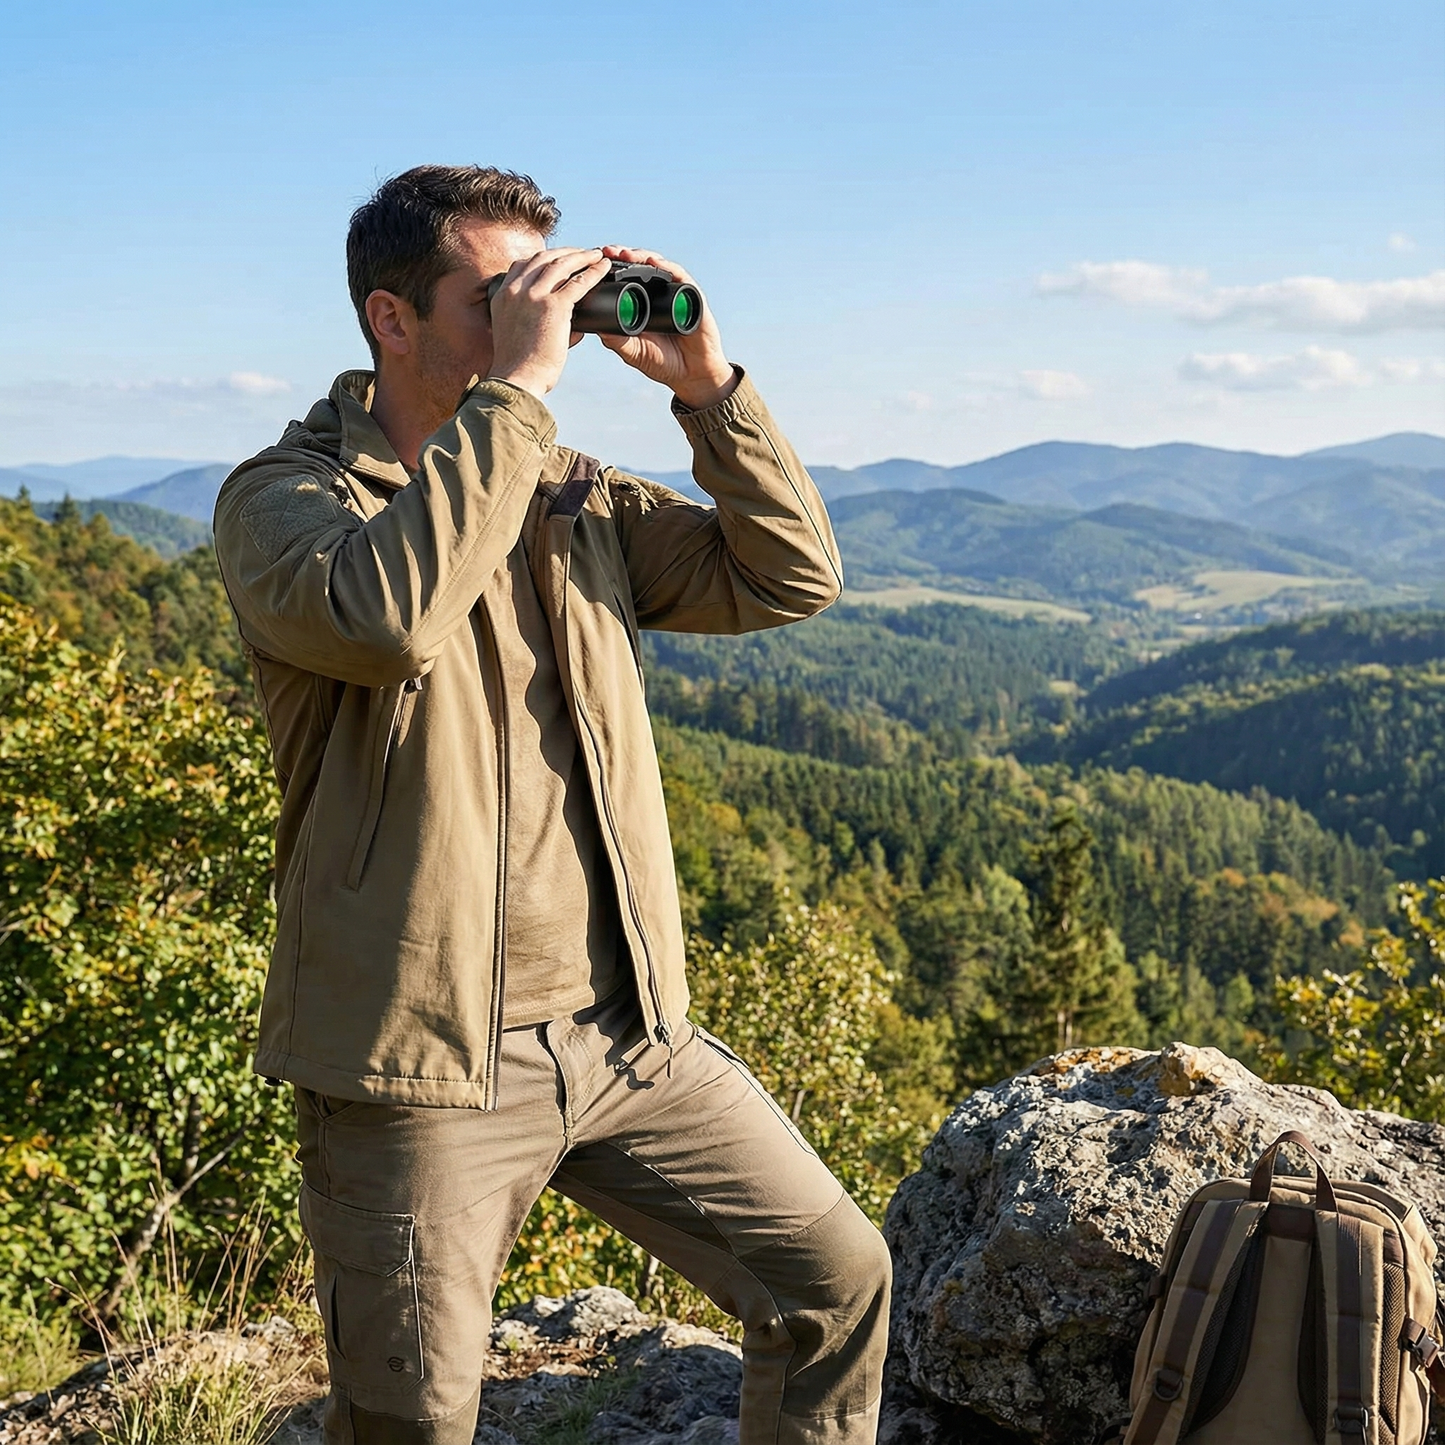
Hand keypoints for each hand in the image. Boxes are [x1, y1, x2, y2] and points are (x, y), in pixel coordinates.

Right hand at [487, 247, 610, 398]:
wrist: (517, 380)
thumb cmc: (518, 367)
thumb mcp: (514, 335)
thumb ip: (534, 322)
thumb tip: (572, 327)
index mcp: (502, 295)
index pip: (522, 264)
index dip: (543, 258)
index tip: (558, 259)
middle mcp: (516, 290)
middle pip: (543, 258)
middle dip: (565, 252)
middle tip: (582, 253)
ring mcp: (534, 296)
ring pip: (561, 264)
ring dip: (582, 256)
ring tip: (596, 255)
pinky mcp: (554, 306)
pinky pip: (578, 282)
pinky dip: (593, 271)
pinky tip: (603, 268)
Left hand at [597, 247, 738, 409]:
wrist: (692, 375)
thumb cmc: (663, 363)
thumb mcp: (634, 352)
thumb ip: (617, 340)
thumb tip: (595, 326)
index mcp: (641, 303)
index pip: (624, 278)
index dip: (609, 269)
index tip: (593, 263)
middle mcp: (657, 294)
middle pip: (638, 266)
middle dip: (621, 256)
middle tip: (605, 251)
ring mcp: (674, 292)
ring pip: (656, 265)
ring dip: (639, 256)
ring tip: (624, 254)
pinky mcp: (692, 295)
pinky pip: (679, 275)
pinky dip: (666, 267)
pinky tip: (653, 262)